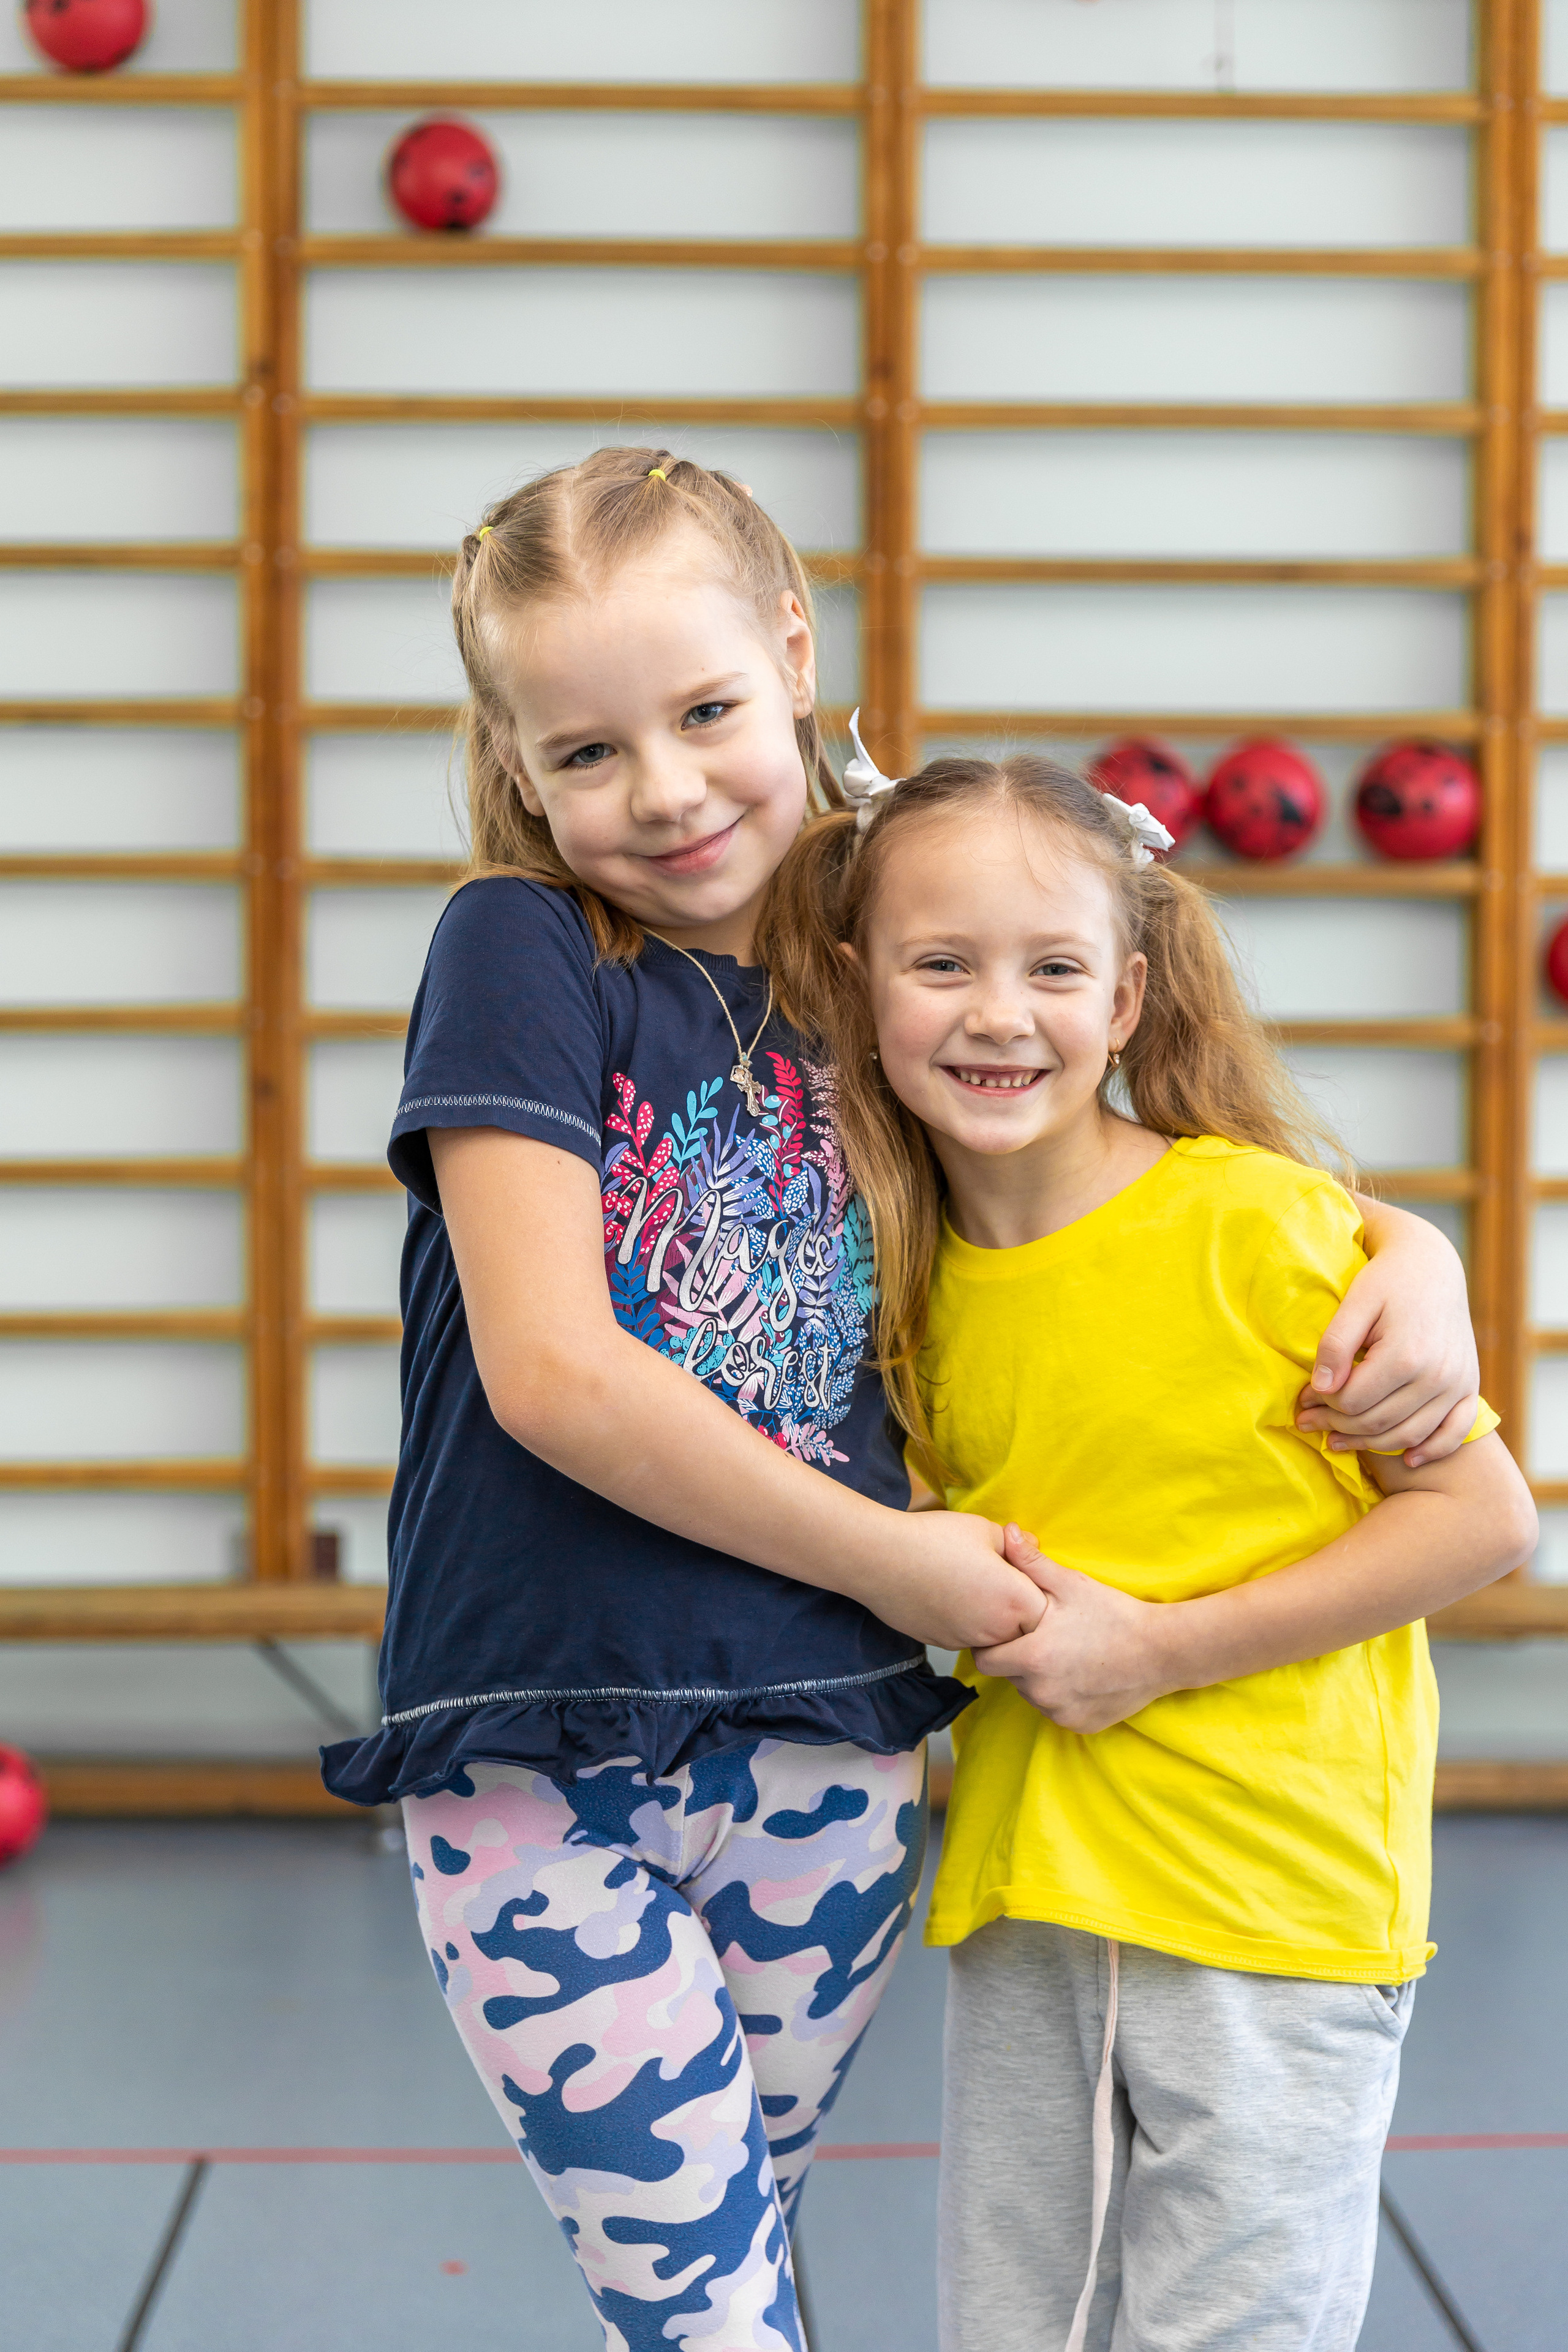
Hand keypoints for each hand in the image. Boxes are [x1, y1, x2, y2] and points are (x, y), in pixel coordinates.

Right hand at [866, 1511, 1046, 1652]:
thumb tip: (1033, 1546)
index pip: (1048, 1609)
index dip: (1040, 1591)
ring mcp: (970, 1640)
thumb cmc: (935, 1538)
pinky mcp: (946, 1644)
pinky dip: (970, 1623)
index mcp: (1015, 1599)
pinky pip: (971, 1638)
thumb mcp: (985, 1529)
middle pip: (1026, 1630)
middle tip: (1004, 1582)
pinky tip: (952, 1597)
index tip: (1027, 1574)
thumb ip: (1018, 1545)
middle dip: (1021, 1610)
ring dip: (996, 1619)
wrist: (880, 1559)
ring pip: (998, 1638)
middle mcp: (997, 1629)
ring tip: (977, 1588)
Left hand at [970, 1526, 1175, 1733]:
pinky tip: (1080, 1673)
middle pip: (1007, 1677)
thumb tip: (1007, 1531)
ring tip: (1063, 1653)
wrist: (1162, 1651)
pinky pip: (1055, 1709)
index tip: (1009, 1631)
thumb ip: (1031, 1562)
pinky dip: (1061, 1695)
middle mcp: (1041, 1692)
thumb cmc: (1114, 1614)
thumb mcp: (1072, 1583)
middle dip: (1015, 1658)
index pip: (984, 1660)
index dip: (992, 1643)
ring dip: (1038, 1677)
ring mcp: (1060, 1712)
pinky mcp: (1078, 1724)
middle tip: (1041, 1638)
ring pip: (1031, 1694)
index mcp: (1032, 1658)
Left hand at [1294, 1202, 1479, 1466]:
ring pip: (1408, 1434)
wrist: (1434, 1266)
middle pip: (1377, 1422)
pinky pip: (1455, 1432)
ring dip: (1369, 1444)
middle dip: (1336, 1425)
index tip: (1303, 1399)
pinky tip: (1407, 1460)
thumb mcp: (1355, 1302)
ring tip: (1335, 1440)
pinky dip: (1432, 1450)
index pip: (1353, 1401)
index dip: (1323, 1404)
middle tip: (1307, 1422)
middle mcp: (1437, 1376)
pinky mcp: (1470, 1385)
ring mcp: (1457, 1383)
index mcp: (1406, 1355)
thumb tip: (1321, 1388)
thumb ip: (1336, 1345)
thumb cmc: (1388, 1280)